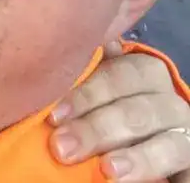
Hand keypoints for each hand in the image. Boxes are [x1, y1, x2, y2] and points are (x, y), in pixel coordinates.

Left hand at [48, 42, 189, 181]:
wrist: (149, 138)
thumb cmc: (109, 108)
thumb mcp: (100, 91)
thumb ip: (86, 77)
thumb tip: (67, 60)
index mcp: (145, 74)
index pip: (119, 76)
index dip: (86, 95)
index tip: (54, 117)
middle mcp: (169, 101)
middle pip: (137, 111)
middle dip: (97, 130)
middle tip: (62, 148)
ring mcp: (184, 133)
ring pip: (168, 143)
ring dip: (138, 158)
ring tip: (108, 171)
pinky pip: (185, 172)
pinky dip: (161, 174)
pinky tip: (130, 180)